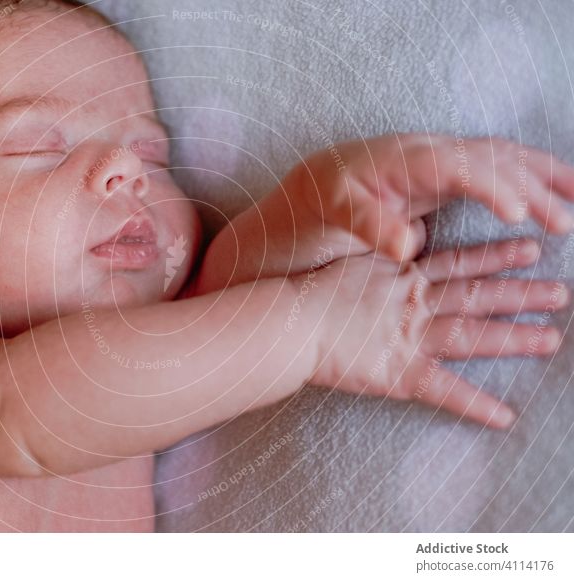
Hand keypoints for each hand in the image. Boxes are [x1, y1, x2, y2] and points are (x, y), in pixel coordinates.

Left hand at [300, 133, 573, 260]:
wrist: (321, 182)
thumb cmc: (329, 199)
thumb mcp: (338, 213)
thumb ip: (371, 226)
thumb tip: (408, 247)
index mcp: (405, 161)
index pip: (458, 167)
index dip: (490, 186)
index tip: (517, 213)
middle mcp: (432, 151)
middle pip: (492, 159)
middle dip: (530, 187)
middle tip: (562, 222)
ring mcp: (447, 156)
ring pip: (505, 157)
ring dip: (544, 177)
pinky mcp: (454, 168)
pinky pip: (502, 165)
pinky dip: (534, 175)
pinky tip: (561, 191)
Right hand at [301, 238, 566, 427]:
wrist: (288, 321)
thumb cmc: (309, 293)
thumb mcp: (349, 263)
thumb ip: (379, 259)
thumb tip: (399, 247)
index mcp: (401, 277)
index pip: (458, 264)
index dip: (496, 258)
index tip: (529, 250)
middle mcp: (414, 304)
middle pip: (477, 297)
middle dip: (520, 294)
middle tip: (561, 293)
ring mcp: (410, 337)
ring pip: (471, 336)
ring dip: (511, 338)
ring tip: (550, 339)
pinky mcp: (398, 373)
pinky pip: (443, 391)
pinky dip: (474, 405)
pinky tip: (503, 416)